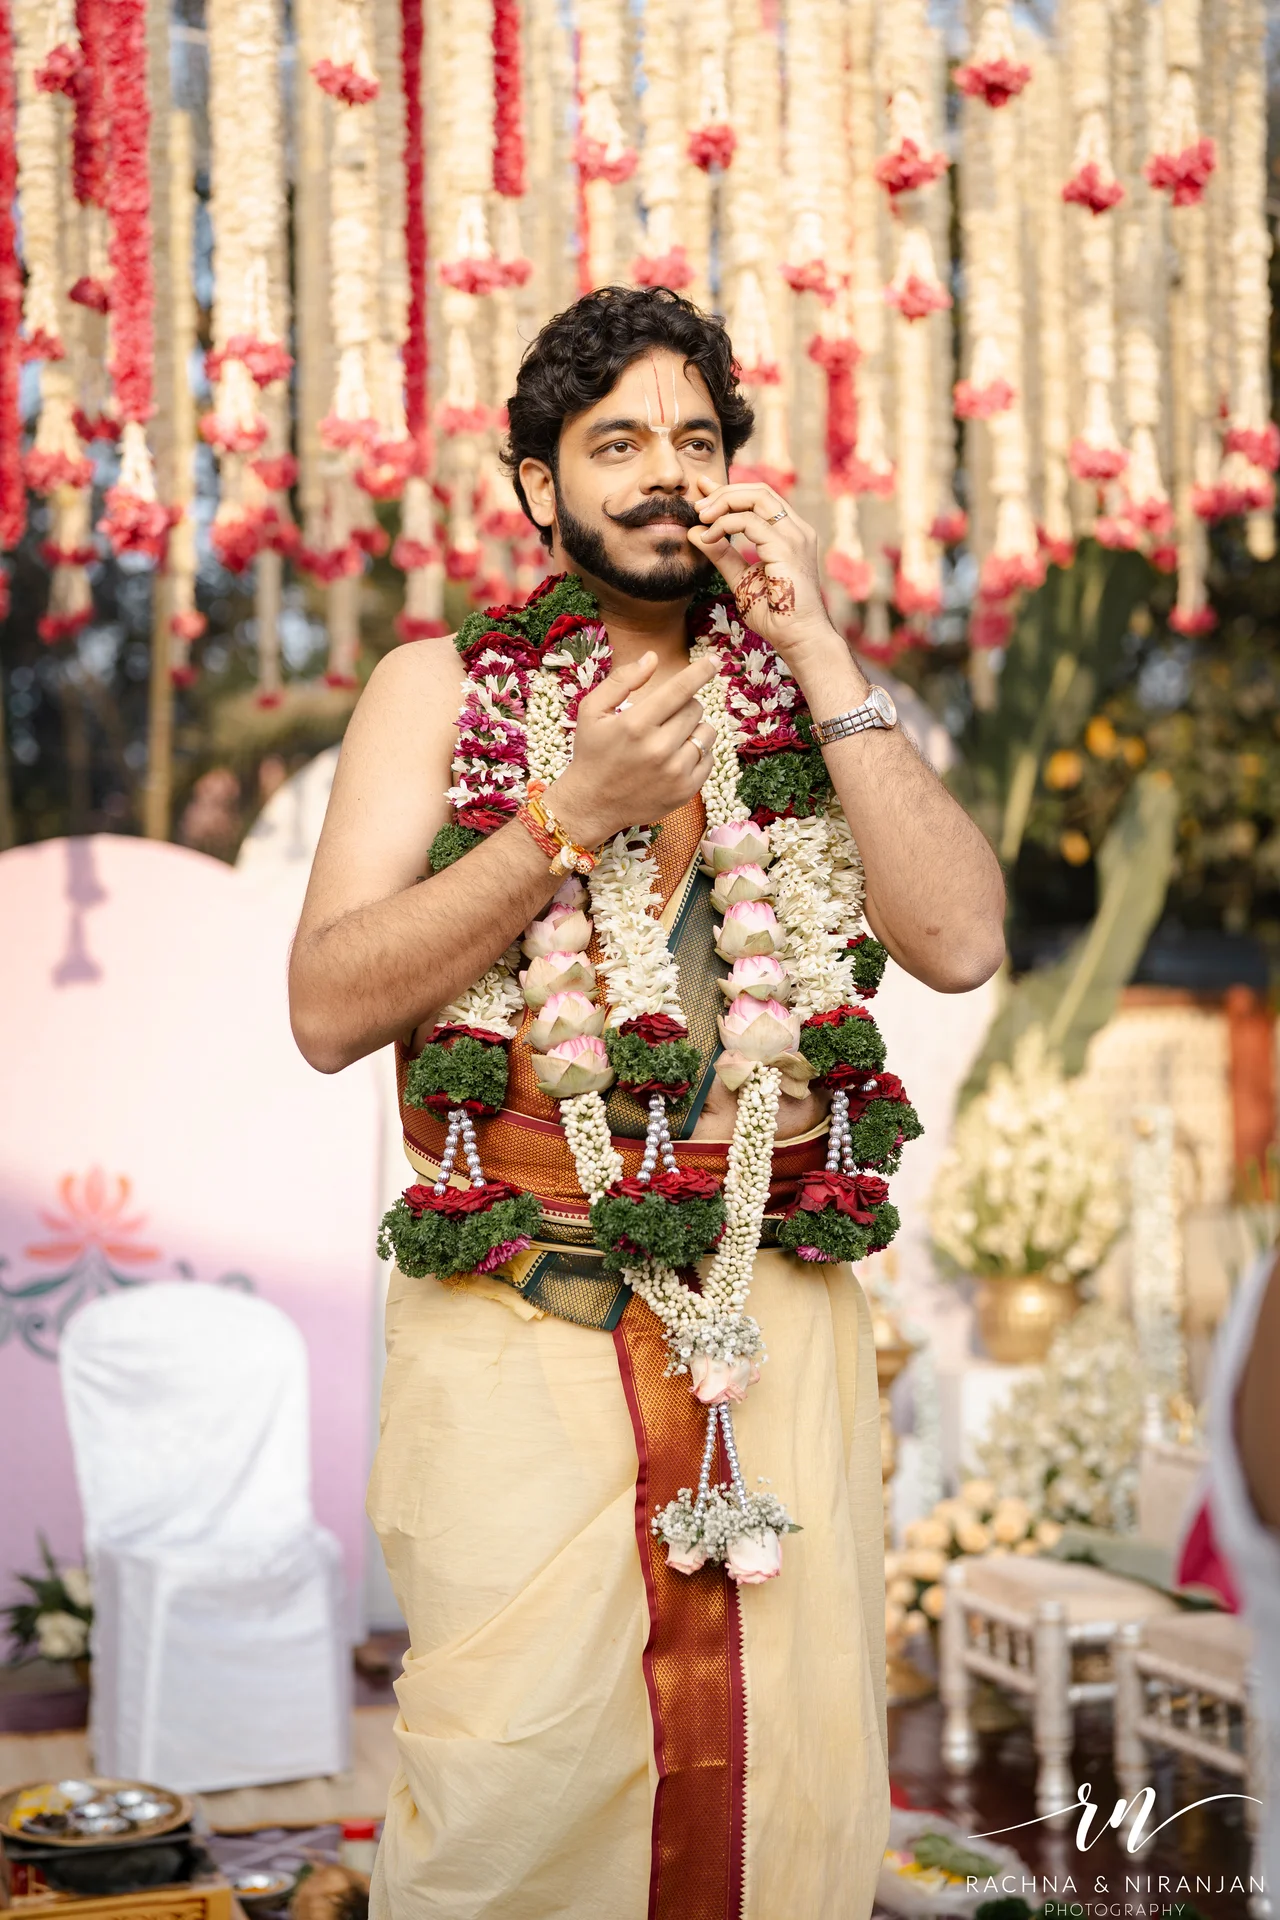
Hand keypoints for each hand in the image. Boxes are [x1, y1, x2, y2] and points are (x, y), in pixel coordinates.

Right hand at [549, 650, 719, 845]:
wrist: (592, 803)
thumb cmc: (592, 752)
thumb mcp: (592, 711)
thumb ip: (622, 680)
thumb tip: (653, 657)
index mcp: (636, 724)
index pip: (680, 689)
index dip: (701, 671)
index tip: (715, 660)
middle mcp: (658, 748)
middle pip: (695, 709)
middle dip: (684, 706)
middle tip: (665, 717)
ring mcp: (675, 772)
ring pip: (706, 733)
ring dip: (694, 728)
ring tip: (672, 736)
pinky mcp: (685, 790)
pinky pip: (709, 758)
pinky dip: (698, 753)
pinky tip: (677, 756)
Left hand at [686, 473, 835, 663]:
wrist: (798, 638)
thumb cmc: (776, 615)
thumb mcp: (741, 579)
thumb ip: (722, 555)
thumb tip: (695, 533)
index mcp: (790, 533)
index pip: (760, 497)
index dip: (729, 490)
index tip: (702, 492)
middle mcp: (796, 529)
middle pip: (758, 490)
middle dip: (723, 493)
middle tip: (698, 507)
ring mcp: (794, 536)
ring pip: (756, 497)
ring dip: (723, 503)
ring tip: (701, 517)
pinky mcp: (786, 548)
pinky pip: (749, 522)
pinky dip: (724, 525)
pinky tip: (709, 538)